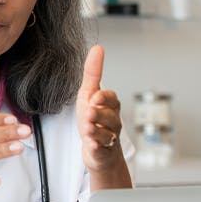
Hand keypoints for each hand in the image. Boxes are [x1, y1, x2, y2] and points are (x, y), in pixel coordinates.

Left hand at [75, 45, 127, 175]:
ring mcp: (109, 138)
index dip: (103, 98)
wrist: (97, 149)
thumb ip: (93, 73)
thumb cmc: (93, 119)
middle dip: (99, 115)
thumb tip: (97, 48)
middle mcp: (113, 122)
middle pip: (109, 117)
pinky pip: (101, 150)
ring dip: (96, 131)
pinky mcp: (102, 153)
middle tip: (89, 112)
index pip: (111, 99)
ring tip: (87, 128)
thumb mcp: (88, 93)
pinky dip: (96, 147)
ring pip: (106, 134)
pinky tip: (91, 145)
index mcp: (110, 106)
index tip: (94, 97)